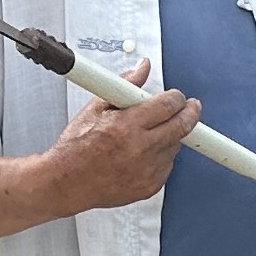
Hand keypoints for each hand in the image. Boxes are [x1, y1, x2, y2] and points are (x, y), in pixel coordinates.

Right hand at [45, 64, 199, 211]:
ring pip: (175, 146)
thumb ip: (125, 85)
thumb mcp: (96, 109)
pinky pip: (167, 166)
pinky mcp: (150, 187)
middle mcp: (140, 149)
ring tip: (149, 133)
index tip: (177, 96)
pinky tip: (142, 154)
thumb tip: (142, 68)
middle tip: (190, 108)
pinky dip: (161, 157)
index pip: (168, 105)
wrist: (66, 183)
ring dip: (170, 135)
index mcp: (126, 126)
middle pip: (182, 126)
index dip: (176, 97)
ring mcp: (147, 171)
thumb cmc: (76, 148)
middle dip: (189, 113)